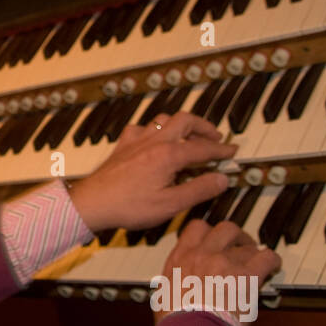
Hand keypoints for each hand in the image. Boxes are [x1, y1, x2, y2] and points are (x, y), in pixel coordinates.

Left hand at [66, 110, 236, 231]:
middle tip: (215, 137)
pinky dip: (155, 130)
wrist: (92, 203)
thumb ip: (199, 190)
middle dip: (204, 127)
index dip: (221, 150)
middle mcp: (153, 141)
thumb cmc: (128, 206)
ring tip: (190, 135)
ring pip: (163, 120)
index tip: (232, 152)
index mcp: (168, 155)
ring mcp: (136, 141)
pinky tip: (155, 140)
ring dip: (180, 124)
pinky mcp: (123, 146)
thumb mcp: (171, 204)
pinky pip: (142, 128)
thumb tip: (221, 179)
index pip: (203, 147)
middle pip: (185, 120)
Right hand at [156, 218, 281, 325]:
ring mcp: (225, 262)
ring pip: (248, 246)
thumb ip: (174, 284)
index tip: (215, 240)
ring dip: (254, 254)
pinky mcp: (247, 275)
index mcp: (180, 258)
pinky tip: (273, 267)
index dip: (210, 233)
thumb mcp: (165, 297)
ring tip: (258, 263)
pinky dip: (272, 261)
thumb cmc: (176, 324)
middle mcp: (203, 254)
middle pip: (226, 229)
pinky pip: (267, 257)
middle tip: (241, 247)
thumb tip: (176, 290)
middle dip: (236, 237)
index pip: (196, 229)